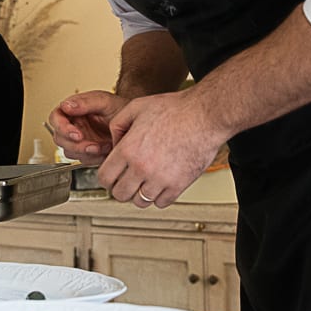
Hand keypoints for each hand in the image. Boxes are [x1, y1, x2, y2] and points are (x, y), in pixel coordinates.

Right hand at [47, 91, 126, 164]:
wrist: (134, 124)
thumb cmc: (121, 108)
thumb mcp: (105, 101)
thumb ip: (85, 103)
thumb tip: (66, 105)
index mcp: (73, 109)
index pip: (56, 118)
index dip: (62, 127)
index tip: (76, 134)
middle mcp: (73, 124)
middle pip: (59, 138)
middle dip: (76, 144)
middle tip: (92, 145)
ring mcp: (79, 139)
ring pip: (69, 151)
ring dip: (86, 152)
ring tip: (102, 146)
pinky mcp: (87, 152)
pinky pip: (82, 159)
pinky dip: (94, 157)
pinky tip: (105, 150)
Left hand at [97, 89, 224, 208]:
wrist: (205, 115)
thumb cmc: (176, 109)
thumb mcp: (136, 107)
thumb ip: (117, 124)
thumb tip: (113, 143)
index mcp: (128, 149)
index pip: (105, 178)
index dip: (106, 178)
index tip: (111, 176)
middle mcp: (142, 167)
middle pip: (120, 194)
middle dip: (120, 187)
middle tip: (126, 180)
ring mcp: (160, 179)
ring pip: (140, 202)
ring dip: (139, 193)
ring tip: (144, 182)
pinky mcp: (178, 185)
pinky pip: (161, 203)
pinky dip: (158, 197)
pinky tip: (159, 184)